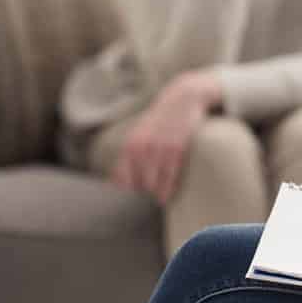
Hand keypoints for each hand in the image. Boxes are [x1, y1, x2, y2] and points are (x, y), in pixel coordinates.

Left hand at [115, 71, 221, 204]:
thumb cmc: (162, 120)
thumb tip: (118, 181)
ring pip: (153, 182)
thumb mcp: (141, 133)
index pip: (122, 177)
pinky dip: (168, 189)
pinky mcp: (176, 148)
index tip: (132, 200)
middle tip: (147, 203)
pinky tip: (167, 197)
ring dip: (155, 196)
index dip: (126, 192)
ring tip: (158, 202)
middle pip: (138, 183)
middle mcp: (142, 148)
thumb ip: (131, 154)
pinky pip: (170, 176)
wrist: (182, 99)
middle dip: (142, 195)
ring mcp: (159, 148)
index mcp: (130, 145)